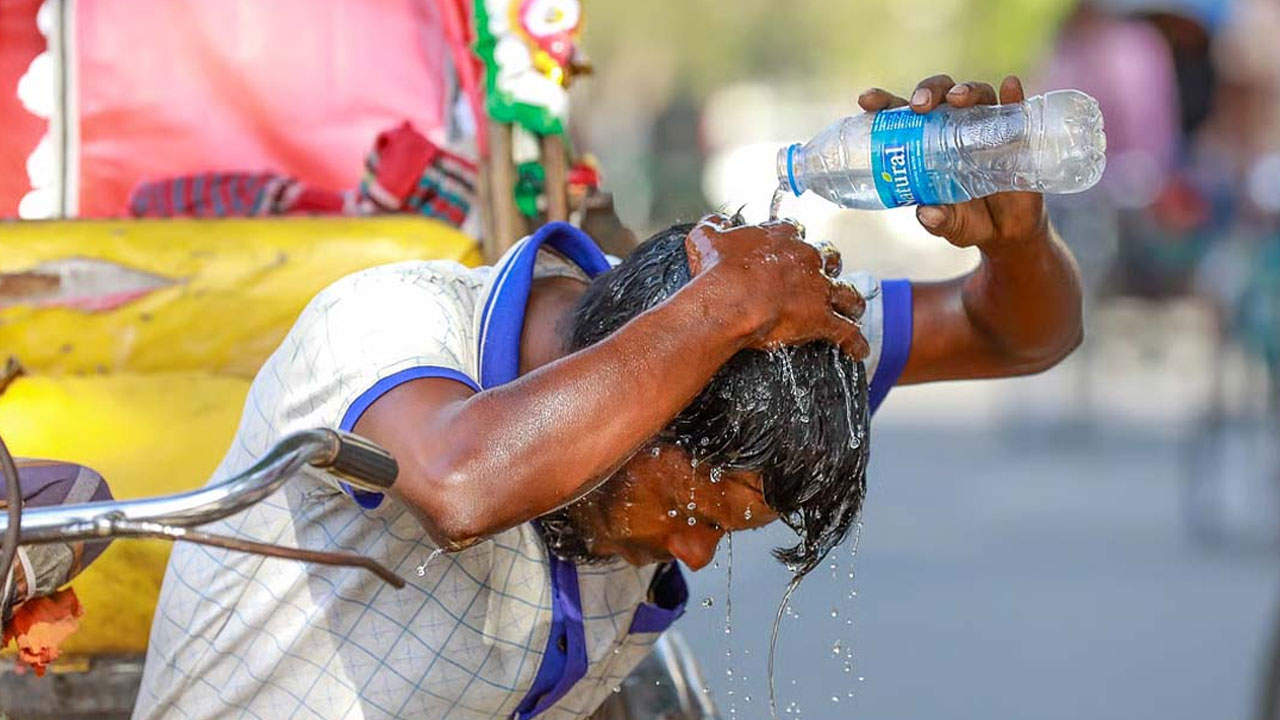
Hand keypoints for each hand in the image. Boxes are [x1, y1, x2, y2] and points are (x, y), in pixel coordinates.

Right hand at [684, 214, 868, 358]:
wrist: (728, 300)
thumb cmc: (717, 270)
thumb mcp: (707, 239)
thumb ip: (714, 227)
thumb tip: (715, 224)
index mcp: (781, 237)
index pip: (794, 231)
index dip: (793, 241)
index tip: (788, 248)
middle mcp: (806, 258)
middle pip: (828, 257)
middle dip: (828, 265)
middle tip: (824, 274)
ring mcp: (817, 289)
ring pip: (847, 292)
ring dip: (851, 300)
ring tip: (854, 307)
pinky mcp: (821, 318)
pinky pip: (847, 331)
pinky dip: (855, 342)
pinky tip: (859, 350)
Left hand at [858, 75, 1049, 250]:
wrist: (1006, 232)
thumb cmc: (967, 220)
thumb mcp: (949, 225)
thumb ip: (938, 221)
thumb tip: (927, 214)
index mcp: (925, 143)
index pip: (901, 115)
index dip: (883, 103)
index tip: (867, 100)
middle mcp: (954, 127)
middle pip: (939, 96)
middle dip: (927, 92)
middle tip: (920, 105)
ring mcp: (985, 128)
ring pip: (975, 96)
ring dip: (965, 91)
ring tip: (957, 100)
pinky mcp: (1016, 134)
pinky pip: (1015, 109)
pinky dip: (1013, 96)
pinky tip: (1010, 87)